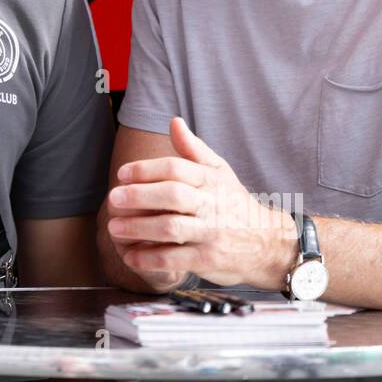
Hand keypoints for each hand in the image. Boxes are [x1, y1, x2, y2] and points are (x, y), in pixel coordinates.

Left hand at [106, 117, 295, 288]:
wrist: (268, 243)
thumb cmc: (234, 204)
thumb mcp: (219, 173)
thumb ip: (193, 149)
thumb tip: (174, 121)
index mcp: (211, 180)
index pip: (176, 168)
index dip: (146, 169)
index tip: (122, 174)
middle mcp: (212, 204)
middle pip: (172, 195)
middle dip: (139, 196)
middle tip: (113, 198)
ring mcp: (211, 233)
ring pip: (171, 227)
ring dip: (138, 228)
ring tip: (114, 227)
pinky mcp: (209, 260)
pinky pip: (175, 259)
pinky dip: (150, 258)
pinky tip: (131, 255)